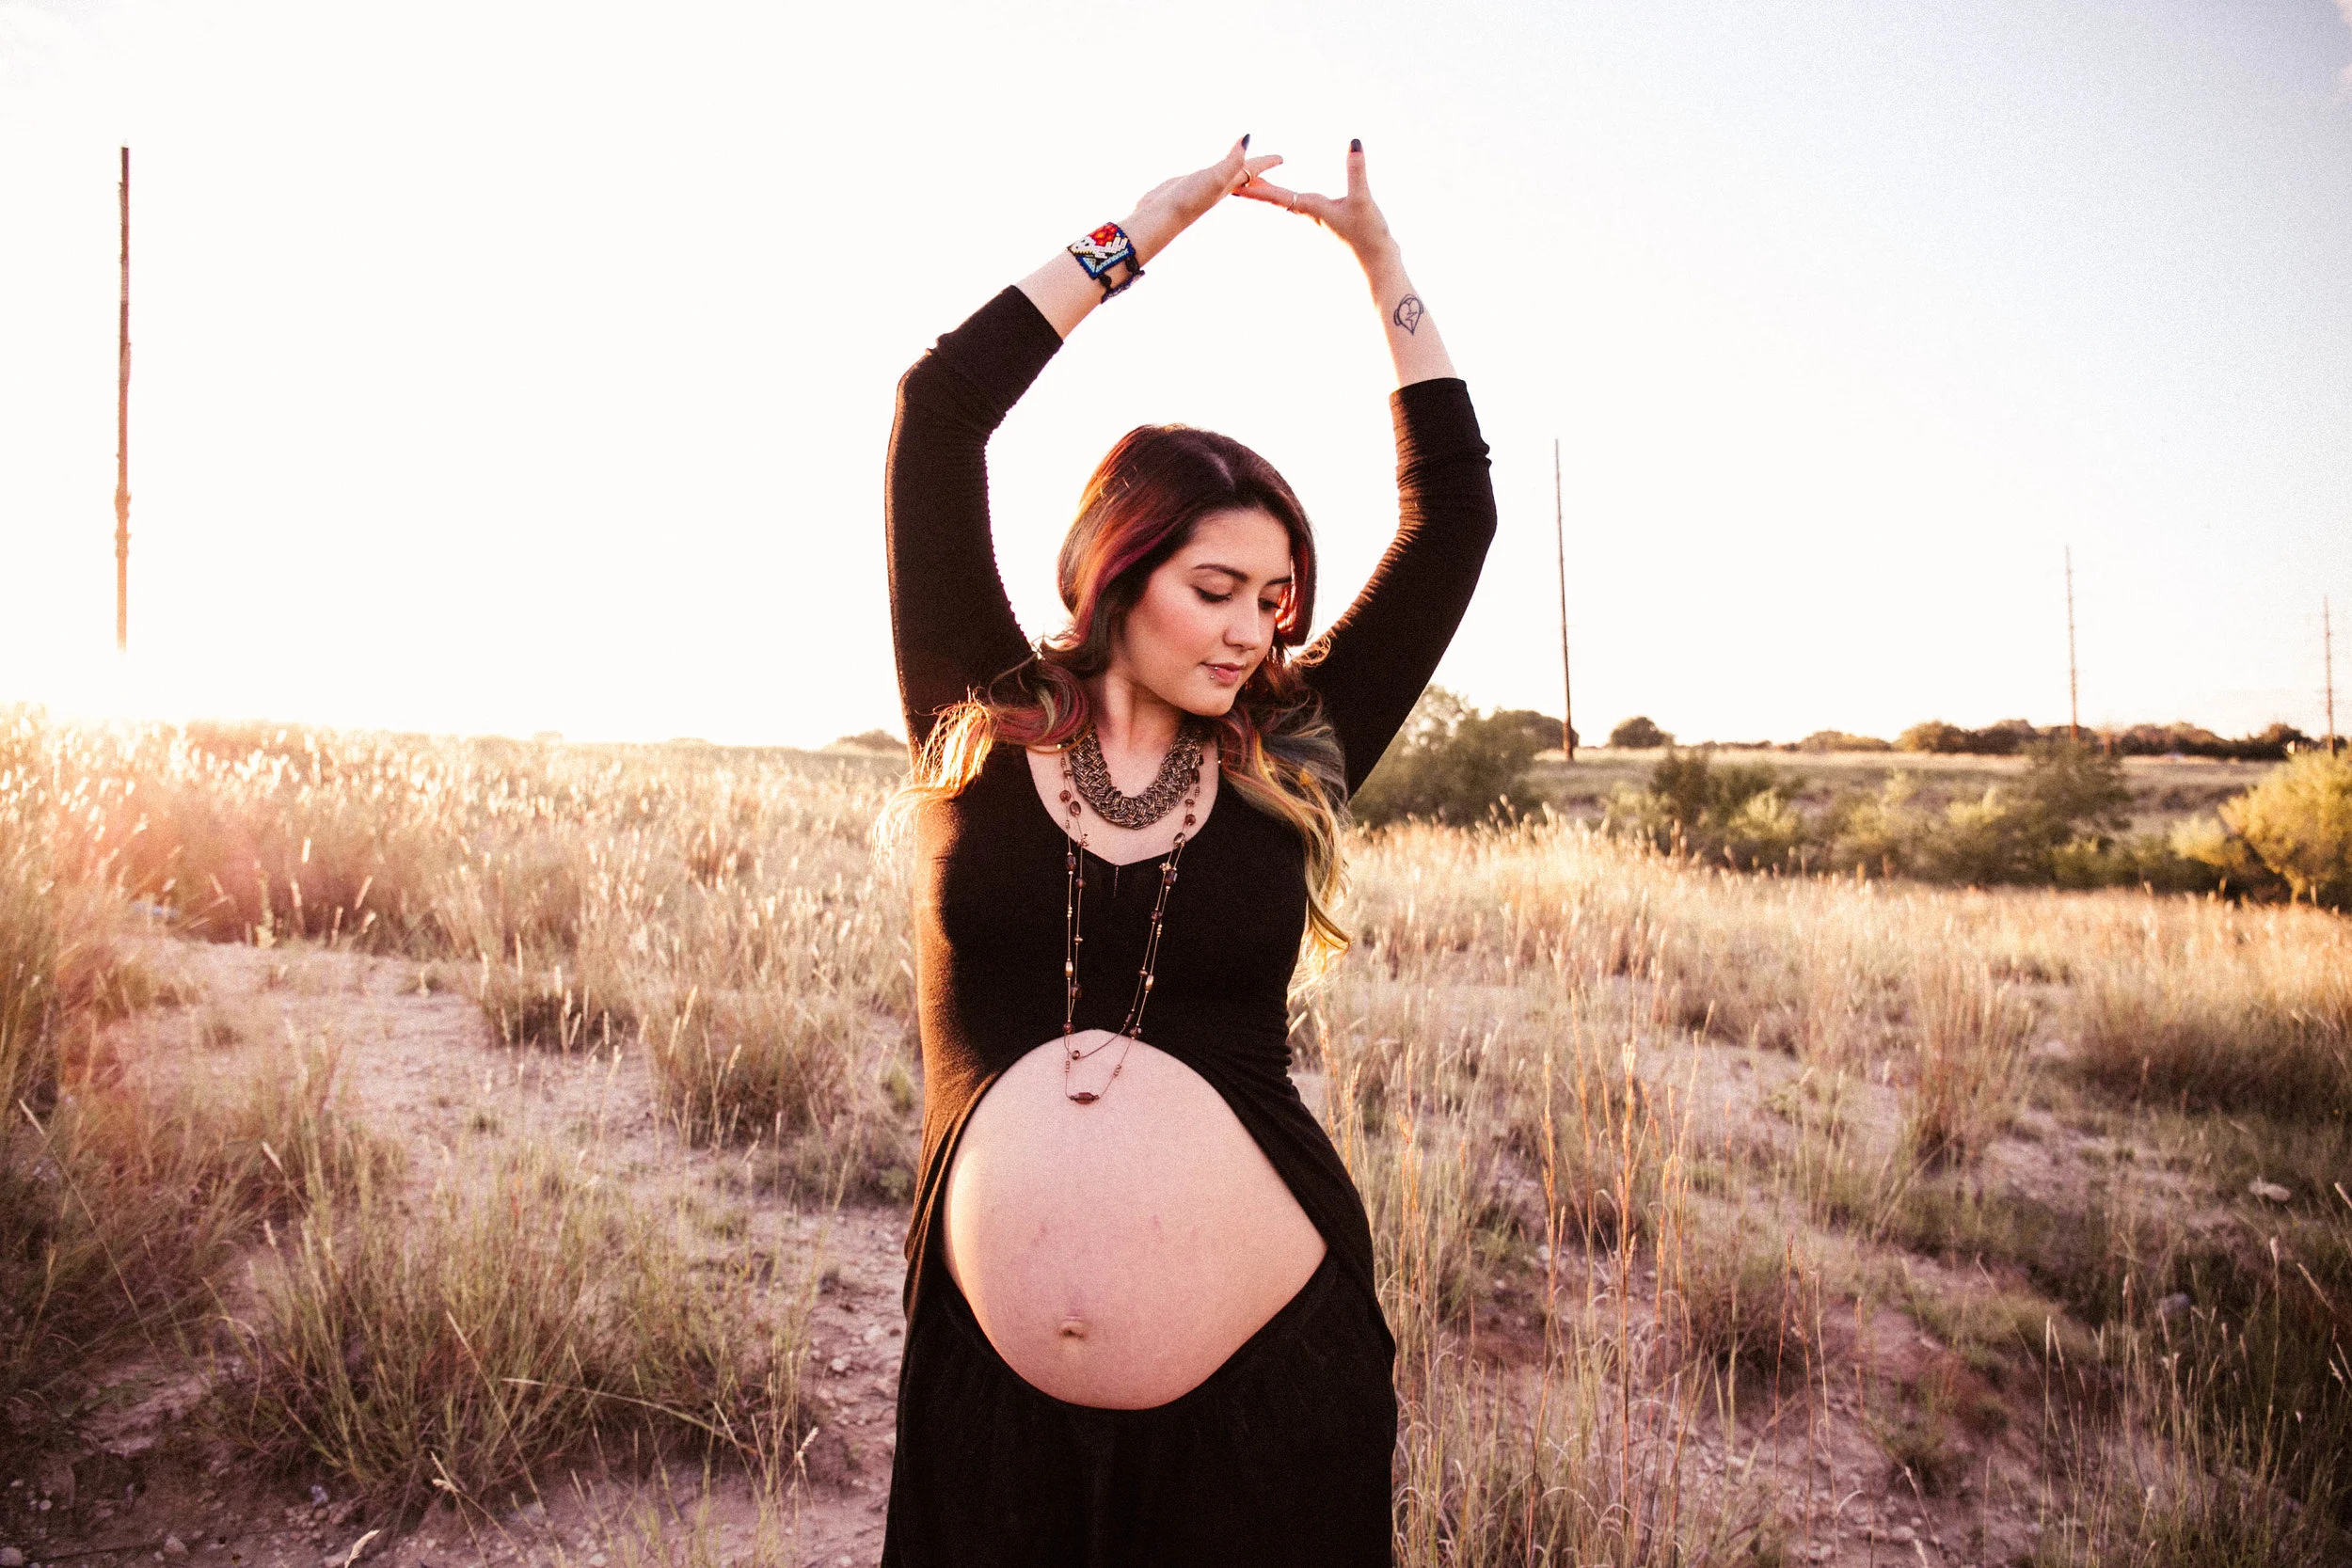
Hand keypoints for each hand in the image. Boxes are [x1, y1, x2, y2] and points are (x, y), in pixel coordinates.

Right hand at [1125, 138, 1284, 260]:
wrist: (1160, 219)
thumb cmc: (1188, 200)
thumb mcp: (1215, 177)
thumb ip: (1232, 160)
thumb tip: (1248, 138)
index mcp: (1227, 185)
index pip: (1251, 170)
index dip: (1267, 162)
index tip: (1282, 158)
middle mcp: (1217, 187)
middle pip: (1242, 174)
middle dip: (1256, 168)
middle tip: (1269, 163)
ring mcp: (1201, 188)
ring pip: (1224, 176)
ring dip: (1235, 170)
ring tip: (1242, 166)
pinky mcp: (1186, 187)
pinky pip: (1206, 176)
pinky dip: (1213, 172)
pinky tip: (1209, 175)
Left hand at [1232, 140, 1397, 269]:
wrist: (1377, 263)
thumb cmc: (1368, 236)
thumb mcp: (1362, 200)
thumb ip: (1357, 171)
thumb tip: (1353, 142)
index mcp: (1312, 208)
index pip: (1276, 196)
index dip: (1255, 189)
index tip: (1232, 184)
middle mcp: (1310, 212)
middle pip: (1275, 198)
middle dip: (1255, 188)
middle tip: (1231, 178)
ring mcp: (1318, 217)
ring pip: (1286, 200)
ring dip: (1268, 191)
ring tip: (1253, 181)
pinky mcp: (1328, 218)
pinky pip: (1299, 203)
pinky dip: (1287, 195)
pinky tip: (1289, 194)